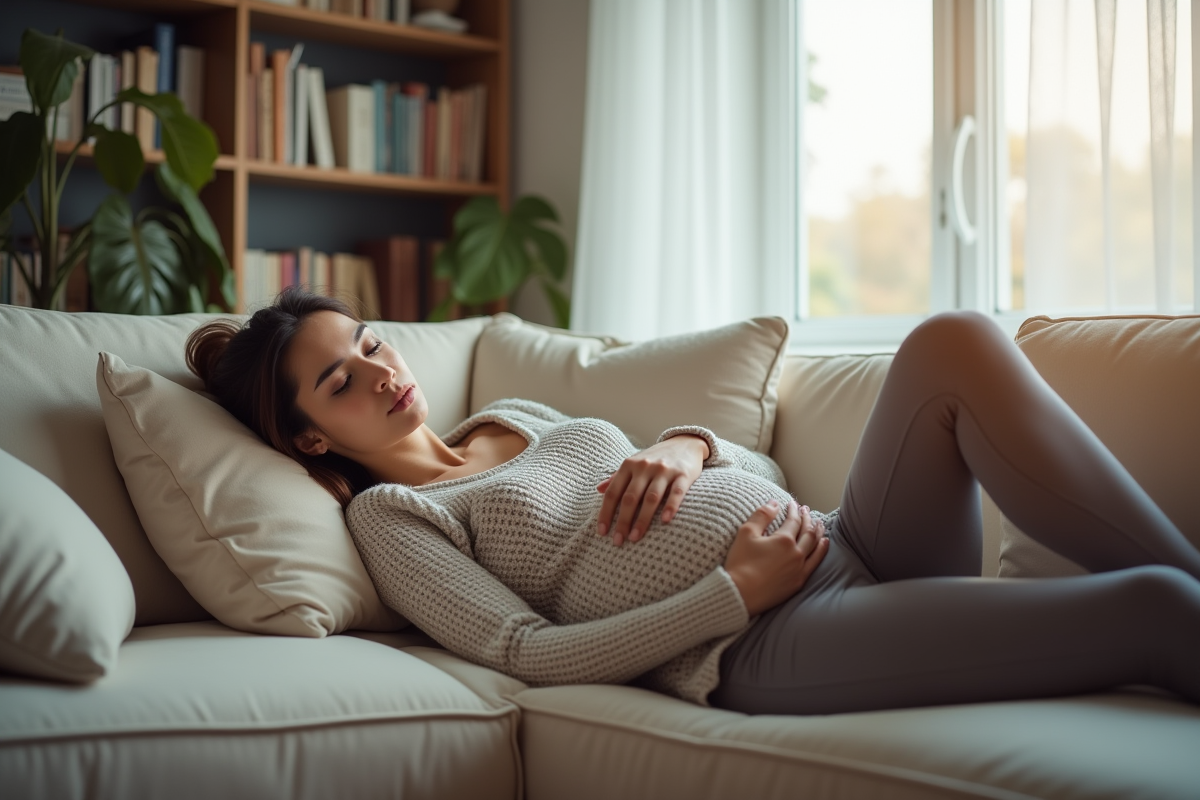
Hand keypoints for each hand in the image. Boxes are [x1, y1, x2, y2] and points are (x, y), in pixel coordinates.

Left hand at [596, 435, 707, 545]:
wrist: (685, 442)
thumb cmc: (655, 458)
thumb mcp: (634, 463)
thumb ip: (617, 477)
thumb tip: (598, 489)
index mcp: (629, 465)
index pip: (613, 492)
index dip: (606, 513)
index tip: (602, 532)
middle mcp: (645, 467)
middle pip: (630, 497)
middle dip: (623, 521)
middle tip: (618, 541)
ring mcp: (664, 470)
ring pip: (651, 498)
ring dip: (642, 519)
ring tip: (635, 537)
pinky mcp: (683, 474)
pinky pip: (676, 492)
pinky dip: (670, 506)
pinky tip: (665, 521)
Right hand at [723, 499, 828, 615]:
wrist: (740, 594)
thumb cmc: (740, 563)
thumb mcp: (746, 533)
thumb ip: (761, 515)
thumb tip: (774, 503)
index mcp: (783, 540)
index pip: (793, 520)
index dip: (793, 510)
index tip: (792, 503)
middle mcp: (796, 553)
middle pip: (807, 531)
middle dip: (807, 518)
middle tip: (806, 510)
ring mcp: (799, 569)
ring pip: (815, 546)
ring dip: (818, 532)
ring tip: (820, 524)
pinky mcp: (798, 582)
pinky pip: (815, 563)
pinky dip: (821, 551)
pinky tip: (823, 545)